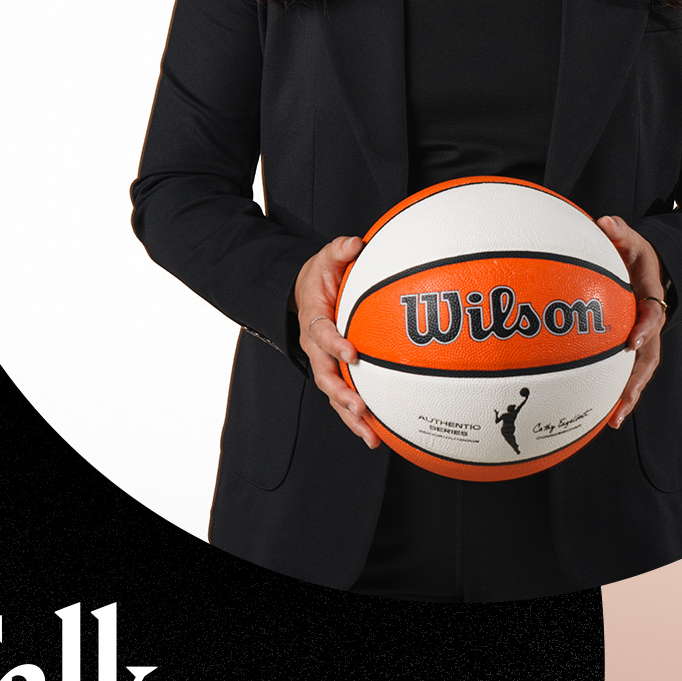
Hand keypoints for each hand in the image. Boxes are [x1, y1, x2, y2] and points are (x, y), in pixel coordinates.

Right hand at [294, 236, 378, 449]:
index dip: (334, 344)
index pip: (321, 333)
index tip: (352, 353)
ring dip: (351, 417)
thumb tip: (356, 243)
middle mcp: (316, 347)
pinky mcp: (336, 373)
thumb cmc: (320, 275)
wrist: (304, 292)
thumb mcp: (326, 257)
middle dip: (341, 394)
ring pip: (334, 395)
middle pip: (324, 375)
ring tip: (371, 437)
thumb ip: (339, 250)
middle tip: (360, 407)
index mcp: (313, 319)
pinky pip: (345, 399)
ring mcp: (325, 363)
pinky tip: (377, 436)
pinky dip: (358, 419)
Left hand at [597, 215, 667, 428]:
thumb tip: (605, 221)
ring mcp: (642, 342)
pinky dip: (614, 393)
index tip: (631, 343)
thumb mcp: (633, 240)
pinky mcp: (629, 351)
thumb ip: (620, 232)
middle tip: (624, 398)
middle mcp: (649, 327)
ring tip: (613, 420)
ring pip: (638, 373)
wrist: (650, 272)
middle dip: (637, 379)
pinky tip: (600, 415)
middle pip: (648, 358)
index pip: (652, 317)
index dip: (644, 330)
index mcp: (651, 300)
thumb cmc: (636, 257)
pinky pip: (622, 374)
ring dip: (627, 396)